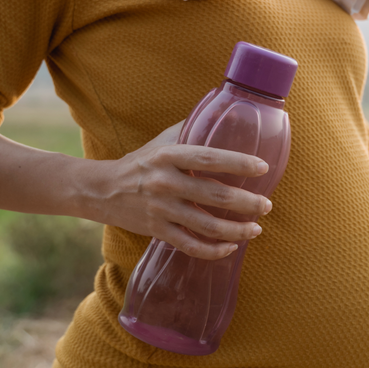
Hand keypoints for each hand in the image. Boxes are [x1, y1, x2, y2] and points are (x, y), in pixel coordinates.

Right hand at [101, 120, 272, 259]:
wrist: (102, 190)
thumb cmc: (139, 163)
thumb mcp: (160, 142)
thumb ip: (189, 131)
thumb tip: (222, 116)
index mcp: (168, 156)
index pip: (209, 158)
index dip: (238, 162)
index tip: (262, 167)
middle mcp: (165, 183)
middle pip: (213, 194)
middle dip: (246, 202)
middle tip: (265, 205)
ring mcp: (161, 209)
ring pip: (206, 225)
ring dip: (236, 229)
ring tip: (256, 229)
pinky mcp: (157, 231)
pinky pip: (190, 245)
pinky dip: (213, 250)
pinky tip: (230, 246)